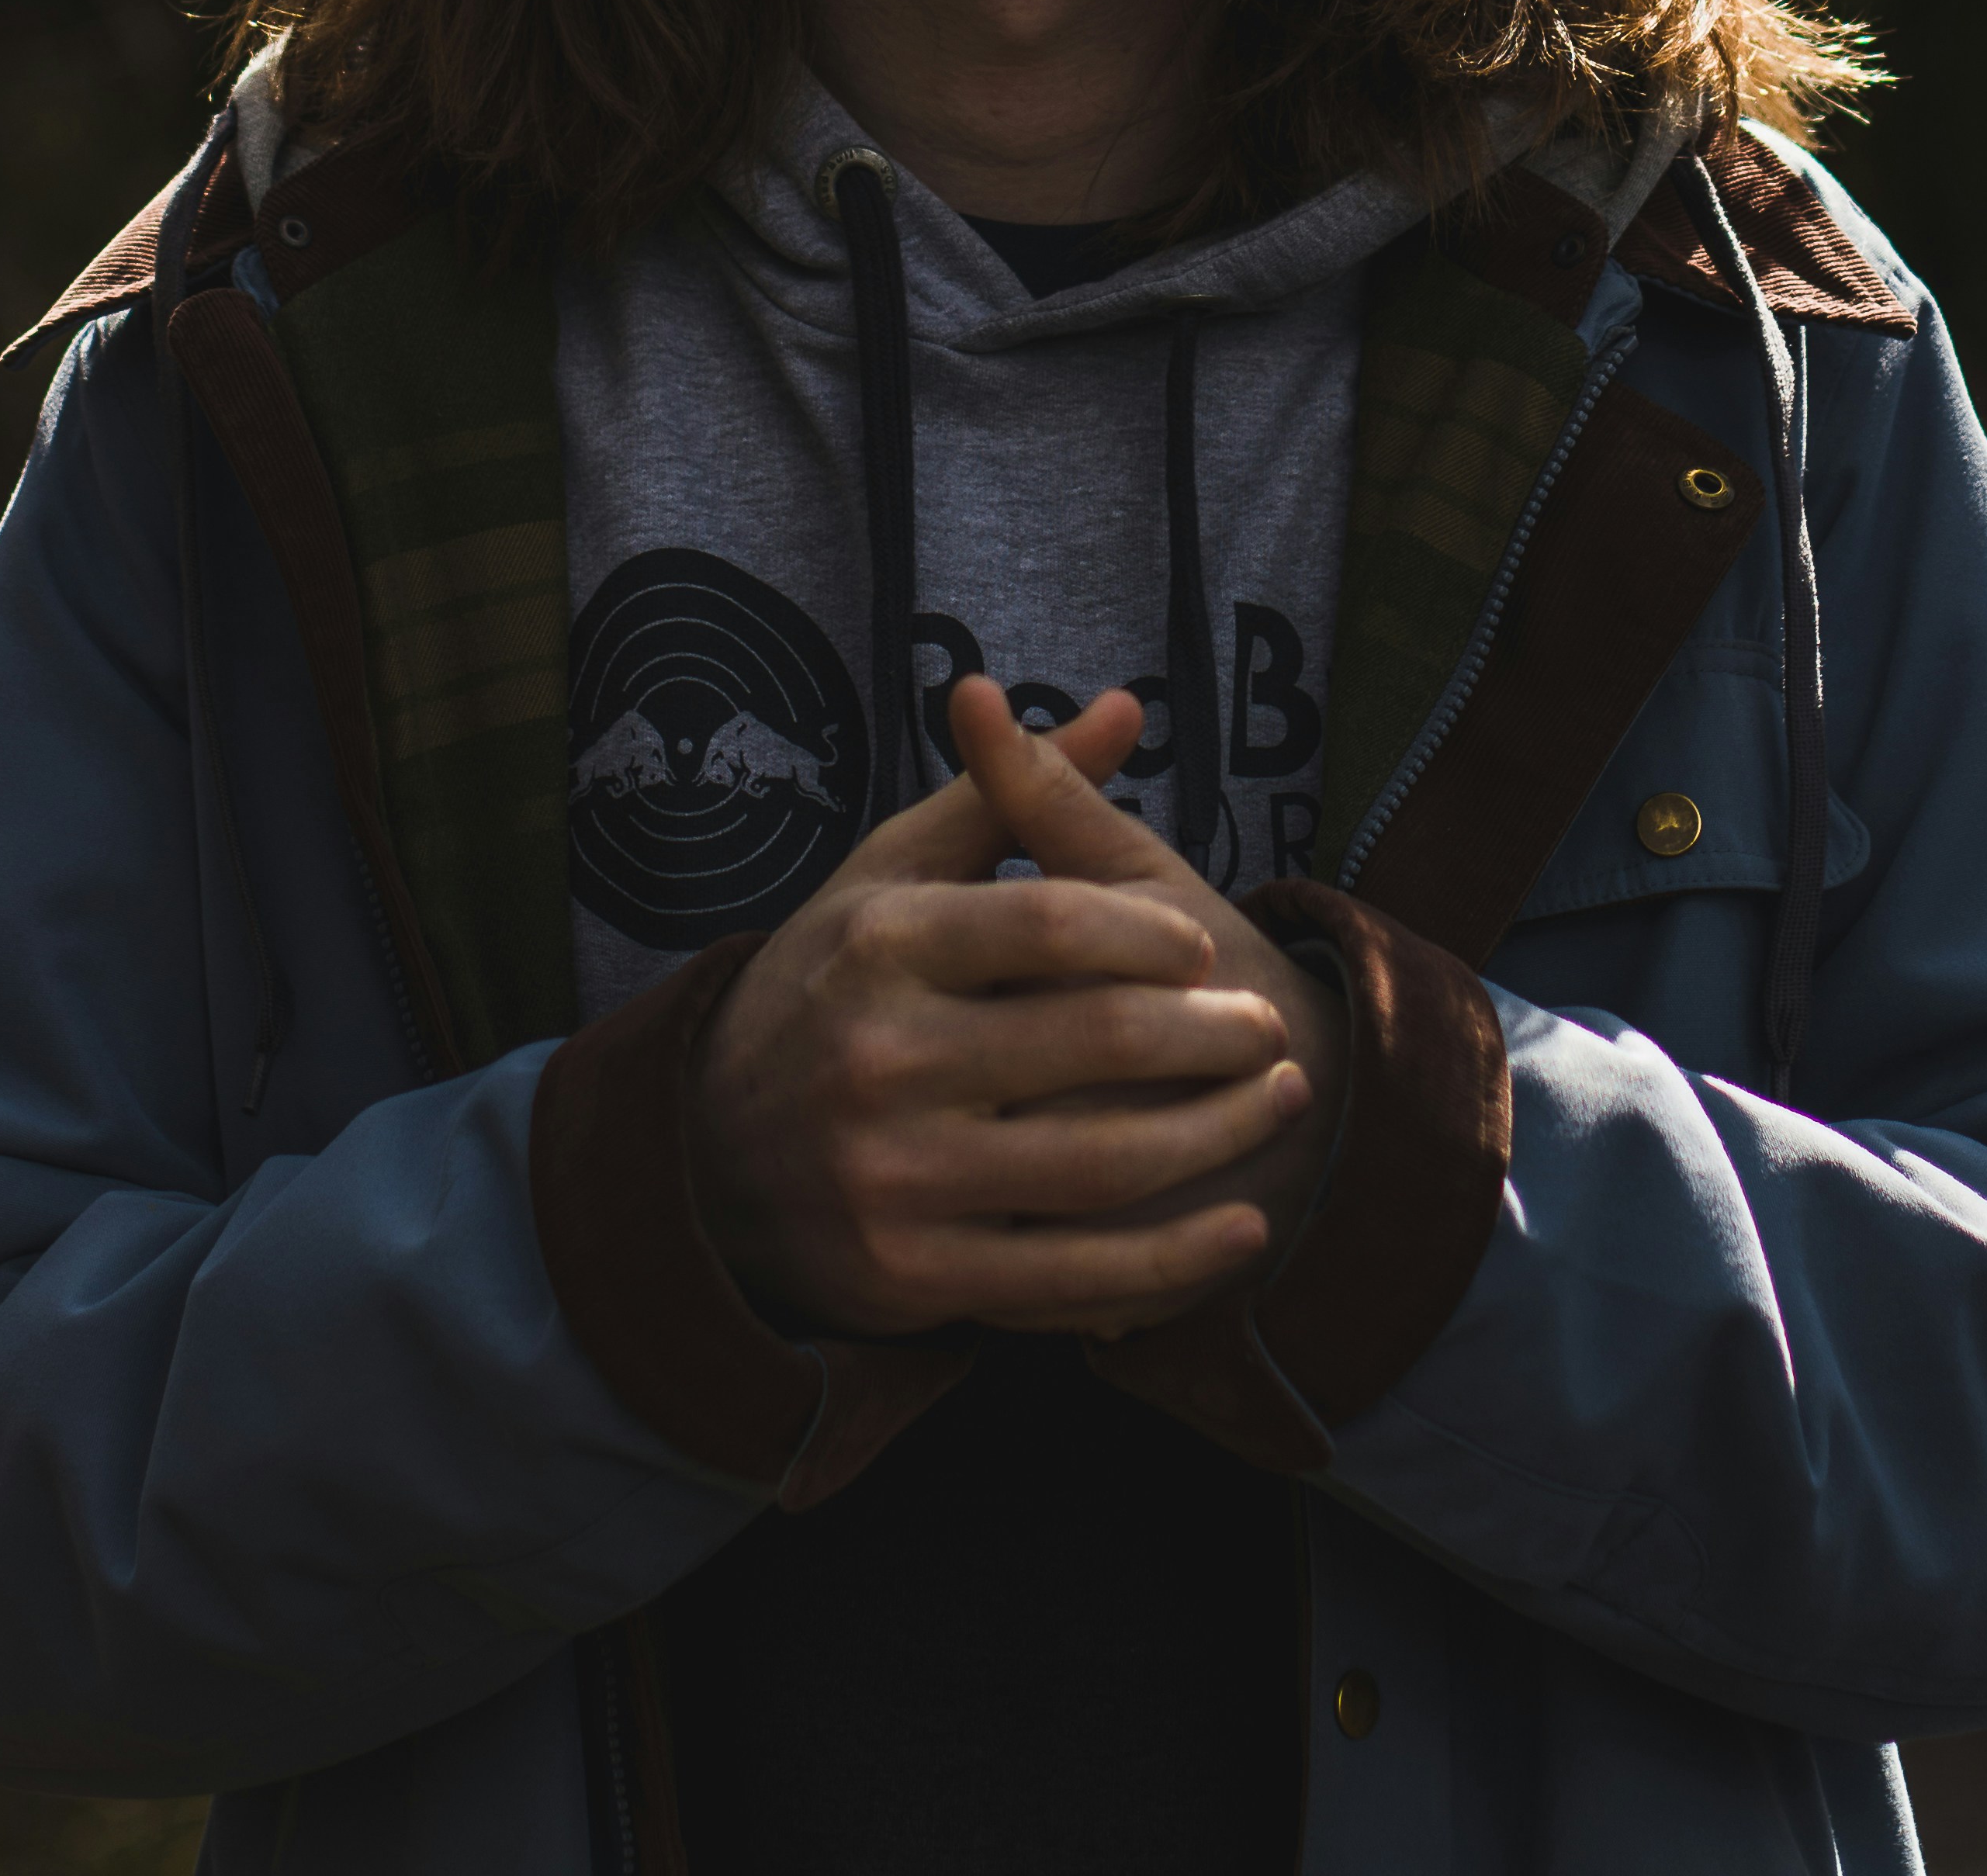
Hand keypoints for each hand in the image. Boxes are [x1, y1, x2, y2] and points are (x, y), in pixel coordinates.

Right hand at [689, 684, 1323, 1338]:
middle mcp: (878, 1059)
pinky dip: (1171, 1263)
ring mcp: (892, 1179)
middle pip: (1091, 1041)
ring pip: (1098, 1166)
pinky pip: (1069, 1280)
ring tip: (1280, 1100)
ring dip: (1217, 1138)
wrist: (707, 1161)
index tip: (1205, 943)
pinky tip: (1246, 1229)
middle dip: (1210, 1033)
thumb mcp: (896, 877)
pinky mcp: (912, 1278)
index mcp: (878, 943)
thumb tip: (1131, 705)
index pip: (1045, 923)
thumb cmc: (832, 987)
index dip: (1145, 932)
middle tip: (1272, 1023)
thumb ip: (1014, 795)